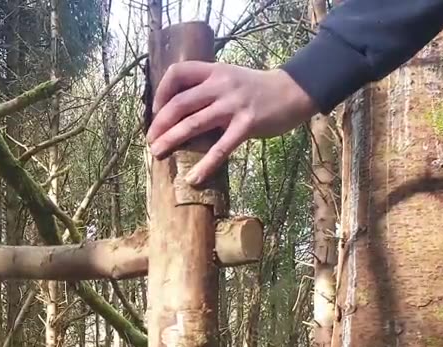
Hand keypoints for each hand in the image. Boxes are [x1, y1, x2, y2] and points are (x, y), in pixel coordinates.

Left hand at [147, 62, 317, 185]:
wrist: (293, 91)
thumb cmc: (257, 89)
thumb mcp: (229, 78)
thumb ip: (207, 90)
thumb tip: (178, 113)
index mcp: (214, 72)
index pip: (177, 73)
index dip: (162, 92)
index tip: (157, 111)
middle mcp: (220, 85)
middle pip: (180, 103)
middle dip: (160, 124)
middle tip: (149, 141)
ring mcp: (233, 104)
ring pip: (194, 123)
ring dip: (171, 140)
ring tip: (157, 153)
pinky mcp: (247, 124)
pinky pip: (221, 148)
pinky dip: (205, 165)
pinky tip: (193, 178)